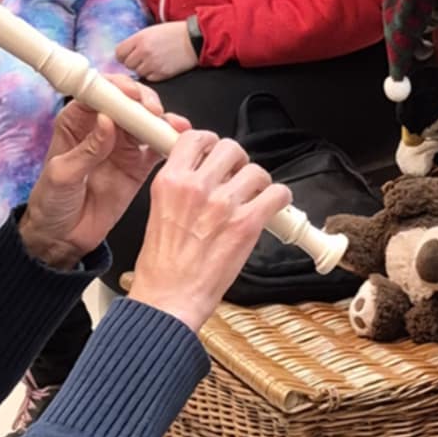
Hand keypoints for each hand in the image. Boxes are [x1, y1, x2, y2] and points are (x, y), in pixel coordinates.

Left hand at [18, 78, 178, 266]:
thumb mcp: (63, 174)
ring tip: (174, 126)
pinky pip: (156, 149)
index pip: (99, 94)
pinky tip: (179, 141)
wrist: (61, 238)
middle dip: (144, 103)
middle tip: (154, 112)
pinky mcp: (137, 167)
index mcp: (77, 122)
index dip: (117, 89)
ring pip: (146, 123)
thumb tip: (108, 121)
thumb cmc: (51, 202)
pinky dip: (169, 143)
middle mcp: (102, 129)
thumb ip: (87, 149)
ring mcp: (122, 147)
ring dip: (162, 121)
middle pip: (128, 104)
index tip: (131, 94)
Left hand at [116, 20, 198, 81]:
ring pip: (138, 72)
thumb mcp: (152, 31)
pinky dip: (153, 74)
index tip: (129, 55)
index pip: (119, 53)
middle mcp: (143, 51)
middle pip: (128, 64)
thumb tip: (126, 53)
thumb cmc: (174, 33)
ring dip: (144, 69)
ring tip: (155, 61)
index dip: (124, 55)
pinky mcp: (162, 74)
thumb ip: (137, 41)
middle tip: (145, 58)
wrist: (194, 40)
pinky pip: (150, 78)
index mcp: (139, 38)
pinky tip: (161, 66)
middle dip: (134, 62)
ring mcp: (152, 64)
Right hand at [128, 130, 290, 331]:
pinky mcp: (247, 224)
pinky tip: (272, 207)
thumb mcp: (158, 213)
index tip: (215, 155)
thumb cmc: (162, 267)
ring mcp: (223, 204)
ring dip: (259, 183)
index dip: (210, 144)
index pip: (196, 138)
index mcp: (170, 182)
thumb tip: (203, 174)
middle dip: (237, 162)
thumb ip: (179, 188)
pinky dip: (280, 199)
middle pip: (230, 148)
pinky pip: (277, 194)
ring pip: (256, 170)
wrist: (170, 298)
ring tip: (254, 198)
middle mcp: (196, 187)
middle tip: (237, 178)